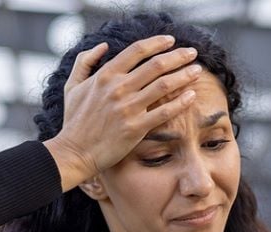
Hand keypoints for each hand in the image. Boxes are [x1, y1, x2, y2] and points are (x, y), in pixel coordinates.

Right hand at [50, 35, 203, 180]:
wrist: (74, 152)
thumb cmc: (74, 120)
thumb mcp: (73, 86)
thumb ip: (85, 61)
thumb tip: (103, 46)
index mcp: (105, 75)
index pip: (136, 51)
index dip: (157, 43)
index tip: (171, 40)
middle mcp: (118, 88)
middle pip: (156, 65)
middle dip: (178, 56)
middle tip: (192, 52)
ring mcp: (128, 108)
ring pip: (163, 85)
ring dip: (184, 75)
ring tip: (197, 71)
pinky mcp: (136, 128)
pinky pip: (164, 112)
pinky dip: (180, 102)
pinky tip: (192, 96)